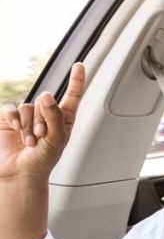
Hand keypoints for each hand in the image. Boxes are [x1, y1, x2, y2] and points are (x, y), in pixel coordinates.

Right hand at [0, 63, 85, 183]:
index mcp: (63, 118)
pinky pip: (11, 109)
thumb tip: (47, 95)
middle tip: (41, 138)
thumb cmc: (43, 160)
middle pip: (45, 101)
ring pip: (28, 106)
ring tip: (30, 141)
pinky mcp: (9, 119)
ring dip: (29, 125)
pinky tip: (16, 129)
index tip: (79, 65)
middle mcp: (45, 114)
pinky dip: (14, 118)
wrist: (20, 173)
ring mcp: (27, 116)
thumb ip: (55, 116)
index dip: (76, 80)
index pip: (72, 95)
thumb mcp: (56, 139)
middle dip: (42, 120)